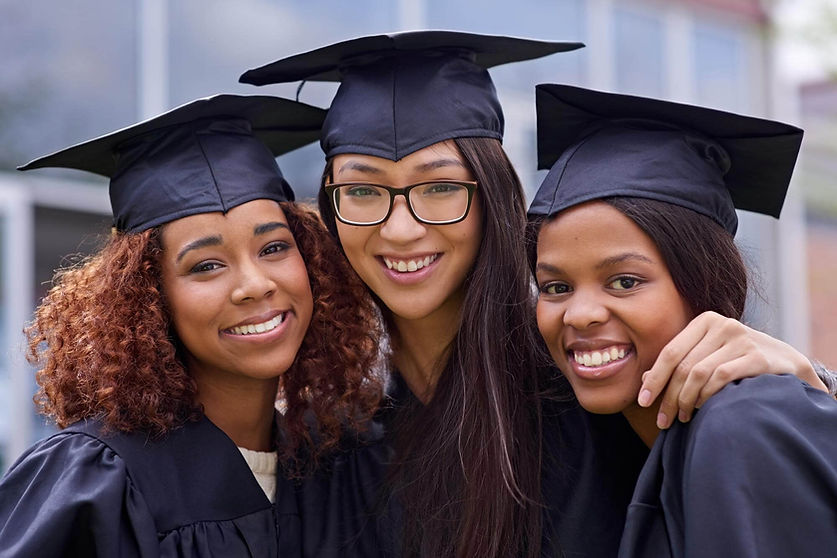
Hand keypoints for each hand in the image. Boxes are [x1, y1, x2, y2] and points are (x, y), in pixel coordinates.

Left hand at [637, 311, 825, 428]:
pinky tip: (703, 409)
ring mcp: (741, 338)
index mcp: (704, 321)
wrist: (786, 363)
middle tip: (663, 420)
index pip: (670, 352)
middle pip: (683, 365)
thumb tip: (644, 380)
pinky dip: (707, 396)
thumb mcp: (708, 355)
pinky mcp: (757, 356)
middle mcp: (722, 324)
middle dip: (668, 396)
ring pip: (699, 373)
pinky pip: (721, 378)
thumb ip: (681, 363)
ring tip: (682, 418)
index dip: (654, 378)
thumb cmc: (737, 360)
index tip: (643, 401)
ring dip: (686, 400)